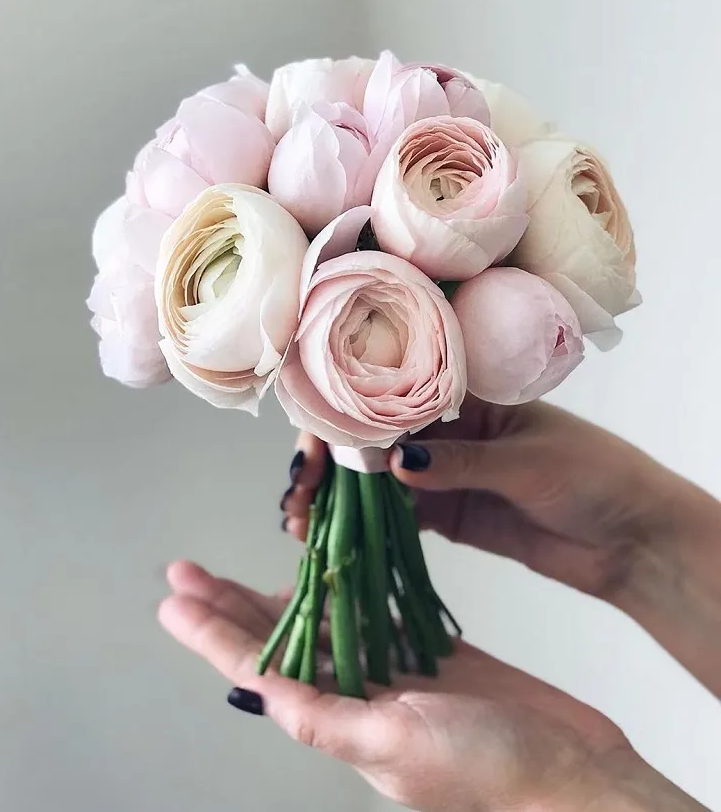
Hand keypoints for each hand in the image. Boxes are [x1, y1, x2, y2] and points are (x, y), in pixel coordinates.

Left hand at [159, 561, 702, 811]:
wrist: (573, 777)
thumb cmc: (489, 770)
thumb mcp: (396, 743)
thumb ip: (326, 719)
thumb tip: (259, 692)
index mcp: (340, 719)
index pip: (260, 667)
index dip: (212, 632)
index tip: (175, 599)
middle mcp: (359, 695)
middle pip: (280, 639)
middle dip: (230, 605)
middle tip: (189, 571)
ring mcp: (396, 673)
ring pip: (324, 621)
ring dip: (284, 589)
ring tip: (246, 563)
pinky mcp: (434, 655)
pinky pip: (379, 613)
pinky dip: (352, 587)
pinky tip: (335, 567)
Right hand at [283, 398, 720, 695]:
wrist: (631, 539)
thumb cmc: (595, 476)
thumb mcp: (529, 463)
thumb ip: (462, 464)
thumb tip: (396, 463)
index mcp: (468, 396)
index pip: (394, 392)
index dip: (347, 411)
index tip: (316, 440)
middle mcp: (446, 429)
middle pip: (371, 436)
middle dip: (329, 459)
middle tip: (299, 489)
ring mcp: (442, 472)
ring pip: (373, 479)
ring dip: (335, 496)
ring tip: (299, 518)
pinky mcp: (445, 514)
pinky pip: (392, 516)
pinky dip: (359, 525)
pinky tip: (327, 535)